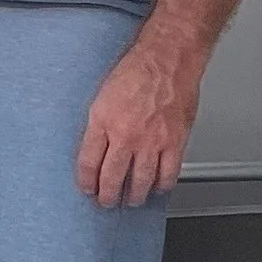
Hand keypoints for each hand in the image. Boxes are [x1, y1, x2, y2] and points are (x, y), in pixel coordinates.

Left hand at [75, 33, 201, 207]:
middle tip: (105, 202)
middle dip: (106, 195)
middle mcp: (125, 135)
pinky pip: (168, 174)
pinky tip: (156, 188)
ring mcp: (151, 141)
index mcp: (102, 122)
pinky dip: (161, 185)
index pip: (88, 163)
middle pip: (111, 178)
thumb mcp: (102, 96)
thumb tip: (96, 148)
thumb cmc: (136, 70)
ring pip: (139, 182)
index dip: (86, 182)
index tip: (87, 188)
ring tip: (129, 200)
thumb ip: (98, 125)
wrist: (168, 59)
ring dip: (132, 196)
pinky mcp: (175, 142)